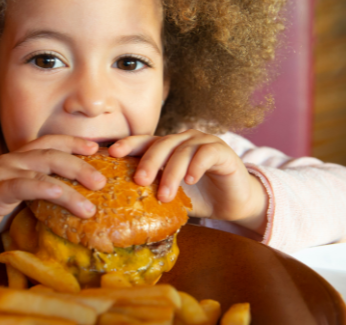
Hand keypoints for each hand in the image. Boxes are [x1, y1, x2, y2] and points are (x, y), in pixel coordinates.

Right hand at [0, 136, 104, 252]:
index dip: (74, 142)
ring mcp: (3, 172)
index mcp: (17, 160)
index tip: (98, 148)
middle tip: (104, 179)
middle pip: (54, 152)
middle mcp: (11, 160)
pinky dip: (48, 188)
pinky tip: (65, 196)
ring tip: (94, 194)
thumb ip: (35, 195)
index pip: (50, 143)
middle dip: (82, 162)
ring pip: (44, 167)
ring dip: (73, 177)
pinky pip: (26, 185)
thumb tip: (65, 202)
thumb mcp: (13, 200)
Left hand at [108, 129, 267, 233]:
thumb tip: (120, 205)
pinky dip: (196, 166)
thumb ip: (152, 193)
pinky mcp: (221, 150)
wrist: (232, 203)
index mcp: (167, 148)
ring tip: (166, 195)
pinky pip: (205, 154)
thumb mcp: (171, 195)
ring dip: (172, 173)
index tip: (112, 154)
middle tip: (140, 180)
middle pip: (161, 144)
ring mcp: (203, 142)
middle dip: (148, 162)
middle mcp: (183, 140)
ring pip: (182, 151)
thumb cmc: (199, 197)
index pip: (145, 141)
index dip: (129, 145)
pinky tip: (190, 180)